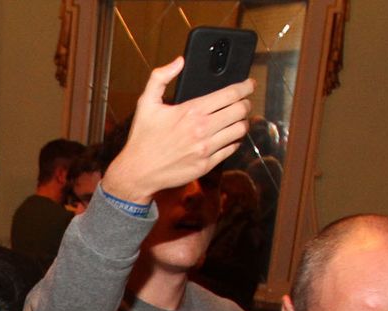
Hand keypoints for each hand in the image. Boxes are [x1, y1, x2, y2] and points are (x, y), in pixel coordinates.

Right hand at [100, 56, 253, 204]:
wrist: (137, 172)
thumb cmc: (142, 138)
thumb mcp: (146, 103)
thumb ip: (160, 77)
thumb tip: (179, 61)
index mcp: (191, 110)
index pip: (230, 94)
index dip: (245, 87)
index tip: (249, 84)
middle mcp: (202, 129)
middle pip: (240, 110)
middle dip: (246, 103)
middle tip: (244, 102)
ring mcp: (206, 148)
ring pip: (239, 130)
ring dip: (242, 122)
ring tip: (238, 120)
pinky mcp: (206, 164)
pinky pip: (231, 149)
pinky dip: (233, 142)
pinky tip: (228, 138)